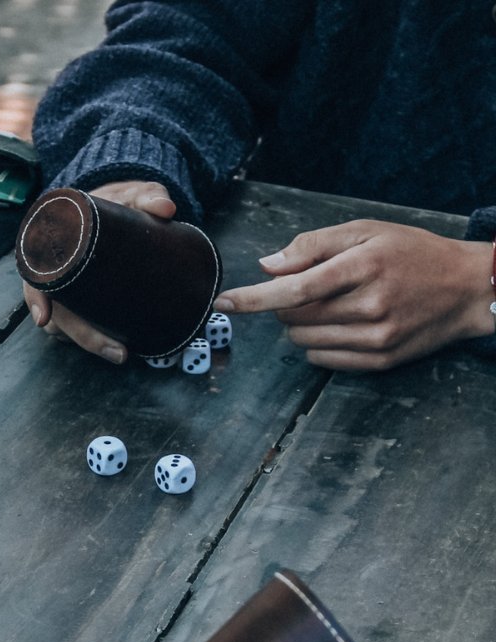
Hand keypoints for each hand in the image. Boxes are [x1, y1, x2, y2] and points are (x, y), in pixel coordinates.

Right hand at [23, 180, 175, 363]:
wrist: (115, 207)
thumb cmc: (114, 202)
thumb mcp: (130, 194)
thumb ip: (148, 195)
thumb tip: (166, 209)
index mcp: (53, 242)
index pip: (35, 274)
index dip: (36, 299)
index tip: (44, 318)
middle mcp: (55, 271)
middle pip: (58, 313)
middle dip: (84, 336)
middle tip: (118, 352)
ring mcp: (67, 290)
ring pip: (67, 325)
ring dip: (90, 342)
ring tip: (120, 351)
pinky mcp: (80, 301)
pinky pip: (77, 324)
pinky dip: (92, 336)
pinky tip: (112, 343)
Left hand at [214, 220, 494, 370]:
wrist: (467, 289)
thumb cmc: (413, 254)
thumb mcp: (367, 231)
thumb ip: (314, 245)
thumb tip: (268, 265)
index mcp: (363, 266)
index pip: (294, 289)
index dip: (253, 299)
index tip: (223, 302)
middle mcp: (369, 305)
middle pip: (292, 317)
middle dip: (285, 305)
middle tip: (311, 290)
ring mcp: (375, 337)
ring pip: (302, 340)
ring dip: (301, 325)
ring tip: (332, 306)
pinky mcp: (378, 361)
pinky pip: (321, 359)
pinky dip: (318, 344)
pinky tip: (342, 326)